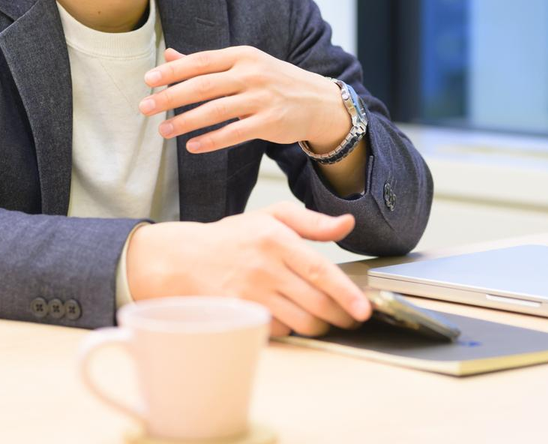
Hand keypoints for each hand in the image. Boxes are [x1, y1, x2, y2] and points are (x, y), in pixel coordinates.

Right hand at [125, 202, 371, 337]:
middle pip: (316, 303)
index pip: (320, 270)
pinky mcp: (241, 315)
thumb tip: (346, 224)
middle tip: (351, 316)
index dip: (346, 293)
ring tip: (325, 318)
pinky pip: (280, 331)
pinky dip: (293, 328)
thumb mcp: (270, 217)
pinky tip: (292, 316)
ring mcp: (251, 295)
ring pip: (301, 322)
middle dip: (341, 315)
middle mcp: (263, 268)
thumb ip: (311, 221)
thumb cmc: (231, 238)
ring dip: (320, 326)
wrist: (182, 260)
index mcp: (275, 240)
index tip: (364, 308)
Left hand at [139, 46, 351, 154]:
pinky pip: (234, 133)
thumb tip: (169, 56)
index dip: (173, 71)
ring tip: (163, 131)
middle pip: (204, 85)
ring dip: (186, 121)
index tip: (148, 80)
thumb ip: (206, 62)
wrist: (319, 102)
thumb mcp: (244, 64)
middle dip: (171, 97)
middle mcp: (251, 74)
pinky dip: (211, 140)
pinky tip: (192, 146)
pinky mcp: (270, 122)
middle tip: (144, 107)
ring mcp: (262, 98)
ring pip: (216, 110)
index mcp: (242, 55)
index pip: (201, 61)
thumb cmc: (274, 81)